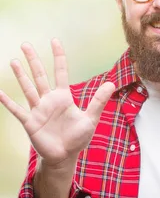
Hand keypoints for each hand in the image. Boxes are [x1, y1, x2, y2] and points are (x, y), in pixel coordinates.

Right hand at [0, 39, 114, 169]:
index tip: (55, 41)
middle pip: (40, 75)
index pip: (60, 72)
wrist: (65, 156)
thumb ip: (98, 101)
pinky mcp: (30, 122)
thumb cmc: (77, 138)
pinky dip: (7, 102)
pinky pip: (17, 110)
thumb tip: (112, 84)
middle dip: (34, 60)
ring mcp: (38, 110)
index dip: (58, 57)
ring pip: (28, 88)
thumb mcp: (90, 118)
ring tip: (14, 61)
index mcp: (63, 97)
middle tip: (26, 44)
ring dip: (21, 75)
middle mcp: (49, 100)